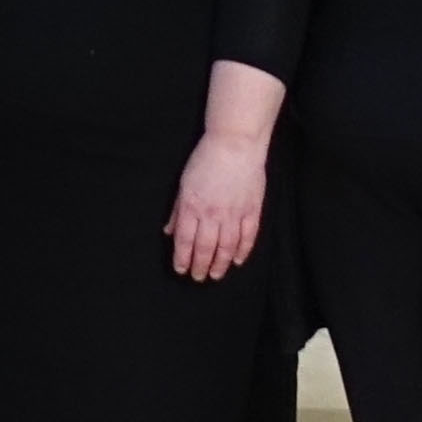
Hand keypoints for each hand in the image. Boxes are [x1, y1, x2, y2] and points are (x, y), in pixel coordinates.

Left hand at [167, 130, 266, 280]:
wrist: (235, 143)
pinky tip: (238, 261)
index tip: (181, 270)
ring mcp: (234, 213)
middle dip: (200, 266)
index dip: (183, 258)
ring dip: (221, 264)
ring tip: (216, 275)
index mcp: (192, 206)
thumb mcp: (184, 183)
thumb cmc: (205, 159)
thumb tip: (169, 232)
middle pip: (205, 248)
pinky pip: (248, 236)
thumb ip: (177, 210)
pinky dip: (243, 251)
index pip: (185, 240)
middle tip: (199, 278)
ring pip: (227, 247)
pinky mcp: (252, 209)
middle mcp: (212, 214)